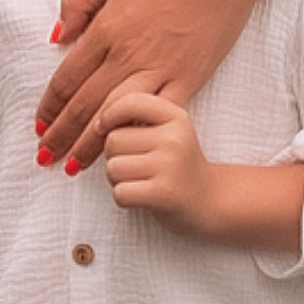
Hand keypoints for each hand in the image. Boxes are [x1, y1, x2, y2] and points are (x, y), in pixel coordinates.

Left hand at [36, 0, 269, 164]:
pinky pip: (159, 114)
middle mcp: (130, 53)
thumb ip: (78, 0)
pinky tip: (127, 149)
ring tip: (73, 165)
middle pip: (85, 105)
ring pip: (116, 117)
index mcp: (108, 26)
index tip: (39, 124)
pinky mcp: (191, 77)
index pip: (67, 77)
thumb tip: (57, 36)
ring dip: (91, 145)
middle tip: (45, 155)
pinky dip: (139, 134)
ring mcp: (162, 68)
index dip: (49, 105)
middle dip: (62, 134)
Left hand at [102, 87, 215, 230]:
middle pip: (113, 140)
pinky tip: (142, 197)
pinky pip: (120, 192)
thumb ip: (137, 118)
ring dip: (118, 180)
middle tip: (136, 166)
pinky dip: (124, 198)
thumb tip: (95, 125)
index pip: (130, 102)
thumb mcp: (167, 130)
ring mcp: (169, 165)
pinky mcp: (163, 193)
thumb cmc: (176, 164)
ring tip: (140, 181)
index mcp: (176, 117)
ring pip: (112, 167)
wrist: (208, 200)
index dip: (108, 115)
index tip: (103, 128)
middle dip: (114, 156)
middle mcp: (174, 138)